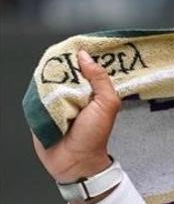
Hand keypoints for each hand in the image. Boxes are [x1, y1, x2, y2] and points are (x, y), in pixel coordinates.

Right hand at [31, 50, 121, 183]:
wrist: (74, 161)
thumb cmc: (94, 135)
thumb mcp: (107, 104)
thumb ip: (100, 79)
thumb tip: (85, 56)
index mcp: (93, 88)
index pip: (85, 64)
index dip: (81, 54)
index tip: (77, 43)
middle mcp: (74, 91)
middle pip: (64, 68)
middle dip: (63, 66)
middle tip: (64, 66)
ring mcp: (56, 98)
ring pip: (47, 78)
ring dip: (49, 80)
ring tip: (56, 87)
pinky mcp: (40, 107)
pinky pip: (35, 93)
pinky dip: (38, 92)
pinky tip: (42, 93)